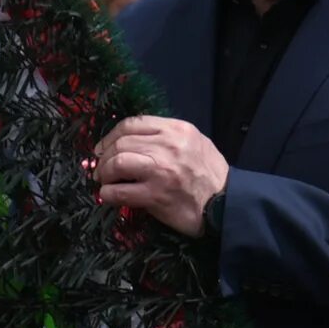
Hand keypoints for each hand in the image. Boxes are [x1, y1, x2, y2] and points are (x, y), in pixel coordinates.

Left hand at [91, 116, 228, 237]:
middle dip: (105, 156)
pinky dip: (109, 193)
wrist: (226, 204)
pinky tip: (110, 196)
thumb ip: (167, 136)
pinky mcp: (156, 196)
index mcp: (177, 130)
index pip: (133, 123)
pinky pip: (120, 192)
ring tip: (105, 181)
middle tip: (102, 168)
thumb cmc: (209, 174)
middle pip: (122, 143)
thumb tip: (133, 140)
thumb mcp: (195, 142)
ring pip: (118, 162)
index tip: (105, 147)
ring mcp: (161, 171)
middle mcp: (168, 146)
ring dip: (105, 173)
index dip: (112, 135)